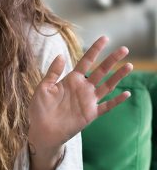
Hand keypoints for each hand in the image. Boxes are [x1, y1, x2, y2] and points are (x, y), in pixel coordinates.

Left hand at [28, 36, 132, 155]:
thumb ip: (53, 72)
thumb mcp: (43, 87)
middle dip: (112, 60)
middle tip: (124, 49)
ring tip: (129, 66)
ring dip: (118, 76)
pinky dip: (116, 101)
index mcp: (71, 80)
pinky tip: (126, 93)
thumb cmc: (40, 109)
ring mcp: (88, 101)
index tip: (105, 38)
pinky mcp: (91, 114)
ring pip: (107, 86)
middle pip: (101, 71)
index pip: (86, 62)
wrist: (41, 130)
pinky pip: (107, 106)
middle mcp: (82, 88)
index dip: (95, 50)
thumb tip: (60, 55)